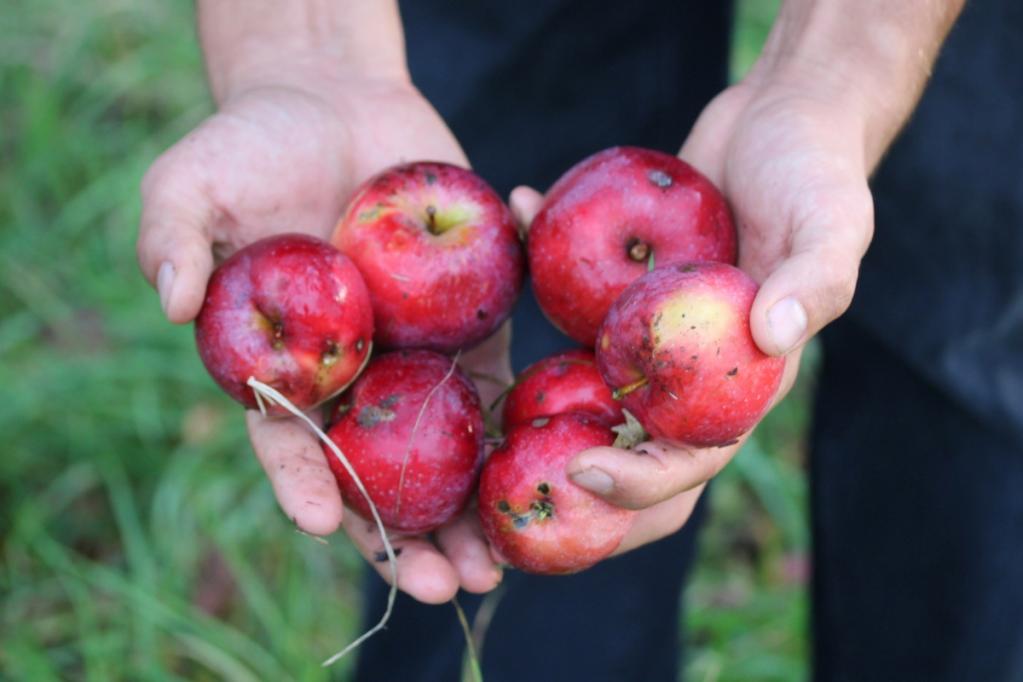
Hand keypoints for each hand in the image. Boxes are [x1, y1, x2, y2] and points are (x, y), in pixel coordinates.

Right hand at [138, 75, 503, 602]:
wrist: (334, 100)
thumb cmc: (249, 145)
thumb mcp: (190, 182)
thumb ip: (171, 238)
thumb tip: (171, 303)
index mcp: (281, 366)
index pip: (288, 442)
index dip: (303, 485)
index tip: (320, 523)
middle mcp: (350, 377)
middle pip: (377, 474)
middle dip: (405, 535)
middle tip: (439, 587)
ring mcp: (412, 357)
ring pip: (441, 452)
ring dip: (469, 514)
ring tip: (498, 568)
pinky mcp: (468, 326)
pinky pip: (493, 385)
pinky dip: (513, 435)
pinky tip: (539, 477)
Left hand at [509, 77, 872, 551]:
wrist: (785, 118)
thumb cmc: (818, 172)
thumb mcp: (834, 220)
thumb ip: (815, 279)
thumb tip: (771, 336)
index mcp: (744, 381)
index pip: (693, 460)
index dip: (641, 482)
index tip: (581, 469)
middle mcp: (691, 370)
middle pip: (630, 452)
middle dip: (576, 484)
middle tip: (510, 480)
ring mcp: (651, 332)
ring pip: (587, 386)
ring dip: (538, 400)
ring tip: (479, 405)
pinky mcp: (622, 286)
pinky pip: (573, 297)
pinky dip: (541, 266)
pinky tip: (519, 218)